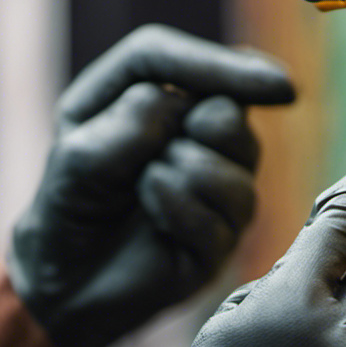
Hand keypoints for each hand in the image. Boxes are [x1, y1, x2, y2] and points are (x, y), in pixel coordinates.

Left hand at [7, 25, 294, 346]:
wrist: (67, 282)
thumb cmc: (68, 207)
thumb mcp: (78, 156)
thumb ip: (127, 123)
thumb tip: (184, 107)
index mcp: (153, 95)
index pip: (192, 64)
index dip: (232, 68)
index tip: (278, 85)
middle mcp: (194, 132)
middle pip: (229, 111)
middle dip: (196, 129)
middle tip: (155, 156)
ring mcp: (216, 183)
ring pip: (237, 161)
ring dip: (182, 175)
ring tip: (144, 192)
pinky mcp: (227, 231)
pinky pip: (226, 209)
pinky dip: (182, 212)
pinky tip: (159, 226)